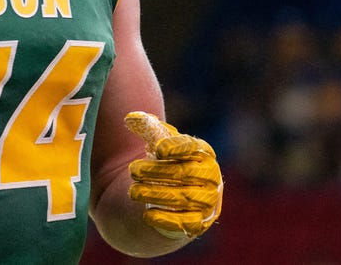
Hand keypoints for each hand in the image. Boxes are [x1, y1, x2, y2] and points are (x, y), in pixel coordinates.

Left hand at [124, 111, 222, 238]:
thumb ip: (147, 127)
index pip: (193, 147)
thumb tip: (131, 118)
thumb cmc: (166, 163)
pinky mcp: (199, 223)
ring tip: (133, 191)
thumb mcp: (158, 143)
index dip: (177, 147)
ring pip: (184, 197)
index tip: (157, 150)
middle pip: (184, 173)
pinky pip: (186, 223)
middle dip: (156, 171)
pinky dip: (166, 219)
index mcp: (203, 153)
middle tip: (132, 170)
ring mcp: (207, 201)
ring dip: (156, 194)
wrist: (169, 197)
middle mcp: (210, 176)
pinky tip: (147, 214)